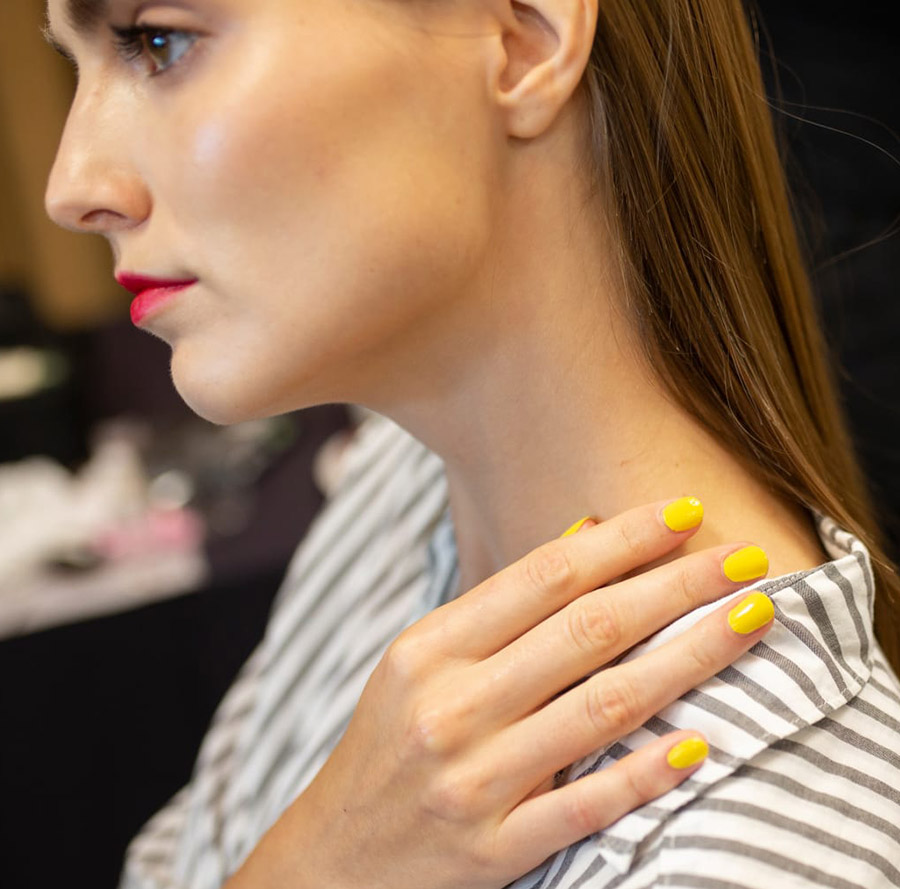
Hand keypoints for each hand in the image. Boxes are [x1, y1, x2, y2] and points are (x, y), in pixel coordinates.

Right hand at [226, 498, 773, 888]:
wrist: (334, 856)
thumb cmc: (389, 742)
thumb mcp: (423, 659)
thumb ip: (501, 605)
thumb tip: (586, 533)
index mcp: (430, 648)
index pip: (544, 577)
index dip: (621, 541)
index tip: (682, 513)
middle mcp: (450, 706)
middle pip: (586, 630)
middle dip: (676, 587)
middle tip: (745, 558)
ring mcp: (473, 780)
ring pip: (602, 707)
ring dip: (689, 660)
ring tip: (750, 622)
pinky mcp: (493, 848)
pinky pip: (586, 807)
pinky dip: (644, 776)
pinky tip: (701, 745)